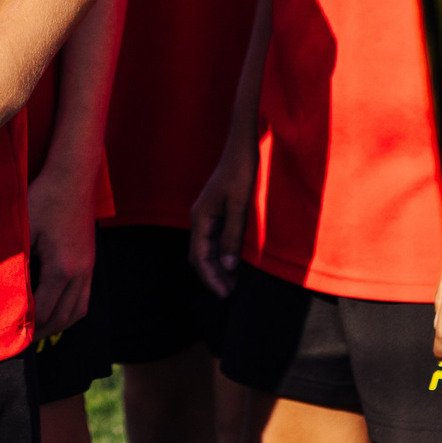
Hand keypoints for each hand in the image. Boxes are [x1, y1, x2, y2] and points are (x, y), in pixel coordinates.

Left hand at [26, 163, 96, 337]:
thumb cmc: (45, 198)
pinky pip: (84, 298)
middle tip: (23, 340)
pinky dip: (71, 311)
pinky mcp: (90, 262)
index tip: (13, 334)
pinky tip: (57, 310)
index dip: (28, 325)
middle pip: (63, 317)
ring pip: (78, 311)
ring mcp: (88, 268)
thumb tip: (7, 287)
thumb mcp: (25, 228)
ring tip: (40, 331)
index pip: (44, 310)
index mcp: (61, 268)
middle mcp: (79, 273)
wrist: (74, 177)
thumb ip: (19, 260)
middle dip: (43, 332)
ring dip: (59, 325)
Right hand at [188, 136, 256, 295]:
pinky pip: (216, 240)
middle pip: (200, 255)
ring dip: (217, 267)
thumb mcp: (239, 206)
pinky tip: (234, 264)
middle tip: (229, 294)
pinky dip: (223, 255)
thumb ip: (232, 236)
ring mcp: (209, 216)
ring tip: (232, 284)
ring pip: (208, 249)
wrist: (241, 148)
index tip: (224, 294)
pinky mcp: (218, 213)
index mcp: (201, 218)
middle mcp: (201, 219)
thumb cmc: (240, 172)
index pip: (200, 256)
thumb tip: (227, 266)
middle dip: (212, 276)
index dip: (210, 277)